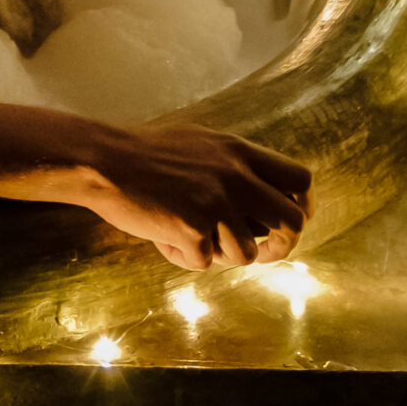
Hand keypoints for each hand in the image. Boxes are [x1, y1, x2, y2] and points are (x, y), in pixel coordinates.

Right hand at [84, 124, 312, 271]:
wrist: (105, 161)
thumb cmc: (147, 153)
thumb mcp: (202, 143)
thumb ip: (236, 164)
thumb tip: (265, 193)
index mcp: (238, 152)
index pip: (300, 179)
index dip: (302, 206)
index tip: (291, 222)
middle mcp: (235, 176)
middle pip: (292, 222)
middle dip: (283, 246)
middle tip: (263, 252)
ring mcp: (215, 204)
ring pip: (246, 253)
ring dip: (221, 254)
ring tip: (190, 235)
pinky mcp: (193, 229)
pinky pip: (204, 262)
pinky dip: (184, 257)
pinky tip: (163, 237)